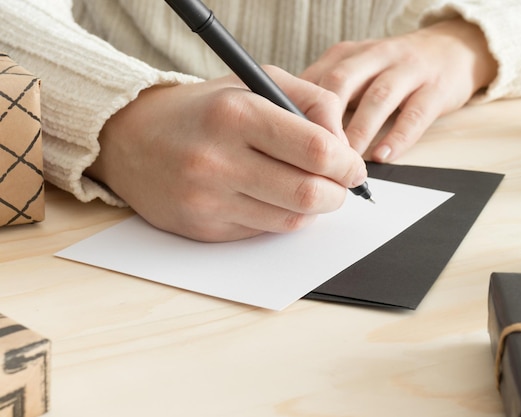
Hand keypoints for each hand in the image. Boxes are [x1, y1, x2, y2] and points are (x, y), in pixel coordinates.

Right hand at [86, 66, 366, 241]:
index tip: (353, 166)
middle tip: (340, 185)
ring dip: (313, 209)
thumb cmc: (203, 110)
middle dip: (338, 193)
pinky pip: (264, 232)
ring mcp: (208, 200)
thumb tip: (345, 145)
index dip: (348, 164)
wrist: (131, 140)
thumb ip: (313, 102)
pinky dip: (280, 217)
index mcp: (236, 114)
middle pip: (309, 194)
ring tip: (307, 188)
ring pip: (291, 220)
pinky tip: (271, 197)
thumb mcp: (257, 83)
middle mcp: (218, 160)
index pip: (318, 152)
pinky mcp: (203, 229)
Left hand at [300, 18, 497, 161]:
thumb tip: (288, 125)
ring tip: (347, 163)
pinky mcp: (436, 89)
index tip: (290, 140)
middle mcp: (376, 57)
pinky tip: (383, 156)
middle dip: (325, 120)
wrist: (453, 49)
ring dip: (359, 132)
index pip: (316, 78)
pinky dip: (398, 137)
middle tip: (315, 155)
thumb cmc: (394, 68)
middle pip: (342, 82)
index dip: (300, 109)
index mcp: (350, 54)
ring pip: (377, 98)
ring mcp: (408, 70)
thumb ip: (325, 93)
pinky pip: (415, 114)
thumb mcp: (356, 70)